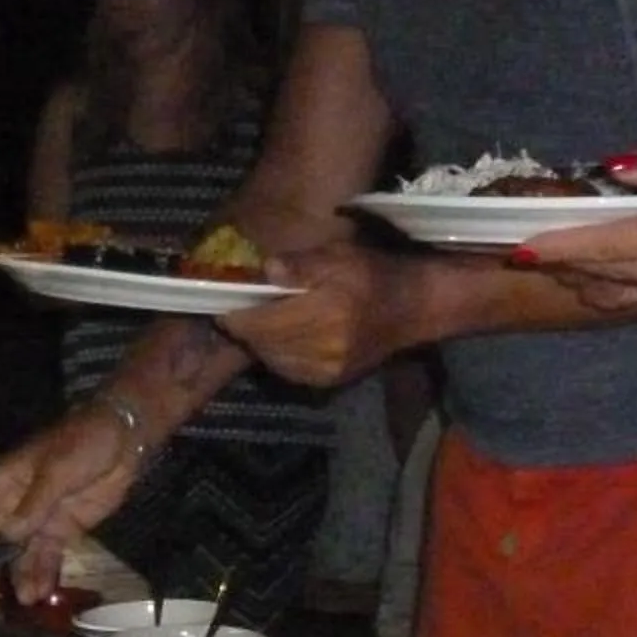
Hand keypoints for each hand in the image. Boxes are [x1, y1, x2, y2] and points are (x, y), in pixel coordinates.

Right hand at [0, 404, 140, 601]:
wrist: (125, 438)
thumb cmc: (84, 442)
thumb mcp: (57, 469)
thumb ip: (33, 505)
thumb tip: (8, 537)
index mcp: (5, 481)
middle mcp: (16, 503)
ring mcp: (39, 518)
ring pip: (18, 555)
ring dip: (17, 579)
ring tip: (18, 606)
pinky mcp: (63, 528)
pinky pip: (46, 556)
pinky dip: (43, 575)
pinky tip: (39, 594)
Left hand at [214, 243, 441, 385]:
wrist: (414, 309)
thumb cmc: (373, 275)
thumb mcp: (339, 256)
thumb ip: (301, 265)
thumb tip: (266, 270)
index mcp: (324, 313)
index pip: (262, 323)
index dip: (236, 316)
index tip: (222, 306)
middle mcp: (323, 347)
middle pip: (263, 344)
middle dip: (245, 330)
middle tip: (235, 313)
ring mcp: (327, 368)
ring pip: (274, 360)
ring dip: (260, 344)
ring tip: (256, 324)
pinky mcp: (330, 380)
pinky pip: (290, 371)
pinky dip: (278, 356)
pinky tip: (279, 340)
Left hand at [510, 140, 636, 308]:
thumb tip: (611, 170)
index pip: (608, 247)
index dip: (561, 249)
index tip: (520, 249)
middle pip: (608, 276)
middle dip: (564, 265)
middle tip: (526, 252)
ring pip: (626, 293)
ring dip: (588, 281)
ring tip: (557, 263)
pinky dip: (621, 285)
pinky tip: (606, 270)